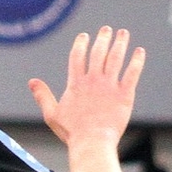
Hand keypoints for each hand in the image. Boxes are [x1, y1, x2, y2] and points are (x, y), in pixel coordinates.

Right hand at [28, 26, 143, 148]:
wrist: (92, 142)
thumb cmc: (72, 132)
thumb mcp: (52, 114)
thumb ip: (43, 96)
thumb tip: (32, 82)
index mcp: (76, 84)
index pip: (78, 56)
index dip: (81, 44)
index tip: (85, 36)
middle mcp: (93, 80)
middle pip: (98, 52)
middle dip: (102, 38)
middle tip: (106, 29)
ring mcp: (110, 86)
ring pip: (116, 58)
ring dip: (120, 43)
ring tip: (123, 33)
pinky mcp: (124, 94)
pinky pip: (132, 73)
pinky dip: (137, 60)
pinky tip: (139, 51)